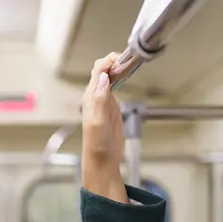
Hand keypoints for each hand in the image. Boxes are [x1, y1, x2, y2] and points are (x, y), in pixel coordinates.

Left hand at [81, 53, 126, 202]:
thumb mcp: (98, 122)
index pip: (98, 70)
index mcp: (90, 98)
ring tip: (132, 64)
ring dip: (120, 68)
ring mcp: (104, 100)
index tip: (123, 61)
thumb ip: (100, 99)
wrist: (103, 160)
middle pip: (104, 69)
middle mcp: (96, 96)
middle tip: (130, 62)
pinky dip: (122, 77)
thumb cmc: (98, 146)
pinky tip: (129, 75)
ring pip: (110, 75)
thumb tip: (104, 78)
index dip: (110, 61)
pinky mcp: (112, 106)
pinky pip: (116, 85)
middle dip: (116, 61)